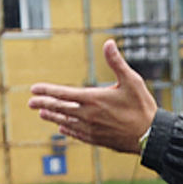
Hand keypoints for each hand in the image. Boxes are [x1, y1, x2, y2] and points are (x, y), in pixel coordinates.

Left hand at [28, 39, 158, 153]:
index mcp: (94, 99)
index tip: (34, 89)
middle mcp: (89, 116)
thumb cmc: (143, 108)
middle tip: (31, 103)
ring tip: (43, 114)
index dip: (47, 91)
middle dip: (44, 104)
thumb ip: (116, 63)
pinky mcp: (99, 140)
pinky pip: (78, 134)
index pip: (63, 94)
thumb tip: (108, 43)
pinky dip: (68, 130)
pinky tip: (63, 128)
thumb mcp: (132, 81)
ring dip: (53, 117)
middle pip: (60, 109)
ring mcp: (92, 130)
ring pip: (67, 122)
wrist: (152, 137)